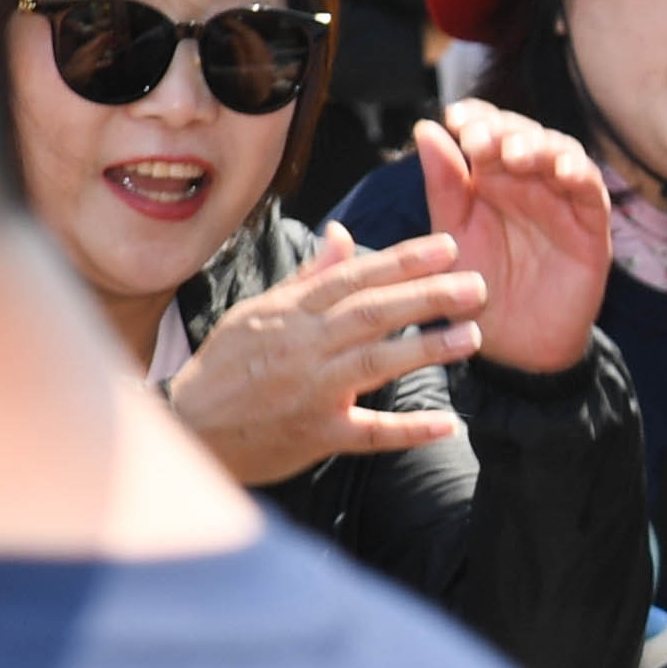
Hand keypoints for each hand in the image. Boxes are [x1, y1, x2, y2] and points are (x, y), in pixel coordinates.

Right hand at [162, 222, 481, 485]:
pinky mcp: (319, 435)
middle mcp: (303, 346)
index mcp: (291, 313)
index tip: (448, 247)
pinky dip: (411, 430)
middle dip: (426, 296)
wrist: (190, 429)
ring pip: (375, 363)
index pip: (354, 278)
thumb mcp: (258, 313)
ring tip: (471, 337)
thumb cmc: (227, 367)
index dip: (402, 261)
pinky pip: (372, 433)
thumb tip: (341, 232)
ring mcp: (312, 391)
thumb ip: (308, 279)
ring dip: (426, 349)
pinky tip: (449, 423)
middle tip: (476, 286)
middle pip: (371, 313)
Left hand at [419, 103, 613, 376]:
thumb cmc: (476, 295)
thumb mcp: (451, 236)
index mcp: (490, 180)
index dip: (478, 116)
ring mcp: (561, 204)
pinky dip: (581, 175)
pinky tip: (561, 172)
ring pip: (562, 154)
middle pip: (526, 134)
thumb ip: (443, 186)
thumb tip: (426, 129)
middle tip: (480, 140)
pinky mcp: (590, 229)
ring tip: (516, 155)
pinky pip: (592, 192)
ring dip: (541, 146)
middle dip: (505, 129)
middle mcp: (528, 184)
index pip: (489, 130)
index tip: (456, 118)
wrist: (510, 351)